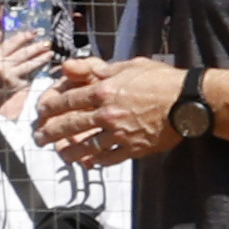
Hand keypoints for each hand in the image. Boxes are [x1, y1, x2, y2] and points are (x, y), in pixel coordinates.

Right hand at [0, 26, 55, 91]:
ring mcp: (9, 76)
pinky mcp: (14, 87)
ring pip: (28, 65)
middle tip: (47, 42)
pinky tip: (44, 67)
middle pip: (23, 53)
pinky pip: (29, 76)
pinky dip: (37, 71)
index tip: (34, 32)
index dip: (24, 37)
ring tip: (51, 53)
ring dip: (41, 58)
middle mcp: (1, 65)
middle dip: (37, 46)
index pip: (11, 43)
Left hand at [36, 51, 181, 162]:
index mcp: (104, 91)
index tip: (41, 112)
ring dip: (68, 151)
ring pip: (85, 146)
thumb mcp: (127, 65)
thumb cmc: (160, 79)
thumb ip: (95, 68)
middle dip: (50, 132)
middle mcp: (107, 114)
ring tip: (60, 154)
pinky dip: (95, 161)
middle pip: (70, 126)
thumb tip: (67, 67)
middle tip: (39, 137)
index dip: (50, 108)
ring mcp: (119, 134)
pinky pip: (108, 158)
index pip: (67, 101)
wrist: (189, 101)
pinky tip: (87, 162)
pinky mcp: (132, 148)